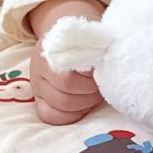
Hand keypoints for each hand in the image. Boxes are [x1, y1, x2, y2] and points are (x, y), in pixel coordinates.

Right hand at [27, 0, 106, 125]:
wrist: (64, 37)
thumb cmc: (83, 39)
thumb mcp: (91, 36)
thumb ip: (98, 47)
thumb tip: (114, 61)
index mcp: (52, 49)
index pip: (69, 75)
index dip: (90, 78)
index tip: (102, 71)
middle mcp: (39, 68)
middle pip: (66, 91)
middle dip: (91, 92)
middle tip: (102, 86)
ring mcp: (37, 85)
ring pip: (60, 106)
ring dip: (84, 104)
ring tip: (95, 94)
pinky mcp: (39, 99)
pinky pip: (50, 116)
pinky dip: (71, 115)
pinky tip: (83, 106)